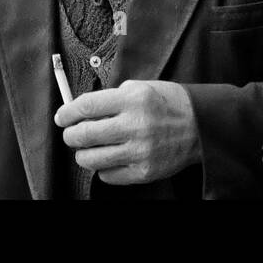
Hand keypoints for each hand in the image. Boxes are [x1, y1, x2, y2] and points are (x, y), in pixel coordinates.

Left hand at [55, 80, 201, 184]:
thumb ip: (113, 98)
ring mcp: (139, 151)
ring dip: (82, 154)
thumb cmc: (169, 103)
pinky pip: (108, 175)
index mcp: (133, 100)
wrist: (201, 126)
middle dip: (70, 135)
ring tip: (87, 148)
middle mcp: (135, 126)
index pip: (87, 106)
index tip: (61, 116)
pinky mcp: (144, 172)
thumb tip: (83, 109)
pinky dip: (102, 168)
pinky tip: (109, 158)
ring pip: (91, 159)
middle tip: (71, 134)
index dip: (67, 112)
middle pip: (84, 135)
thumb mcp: (141, 87)